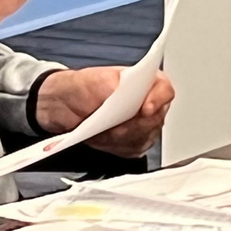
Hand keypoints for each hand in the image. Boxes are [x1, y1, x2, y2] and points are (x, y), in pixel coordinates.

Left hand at [33, 68, 174, 156]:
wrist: (66, 106)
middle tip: (112, 125)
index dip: (158, 100)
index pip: (164, 89)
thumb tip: (121, 87)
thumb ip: (110, 82)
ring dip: (120, 138)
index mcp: (145, 80)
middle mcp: (148, 103)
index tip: (145, 109)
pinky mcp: (134, 142)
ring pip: (143, 138)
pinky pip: (132, 150)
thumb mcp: (91, 80)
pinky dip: (114, 147)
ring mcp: (143, 124)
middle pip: (155, 119)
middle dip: (132, 125)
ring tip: (101, 131)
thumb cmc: (82, 89)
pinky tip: (101, 138)